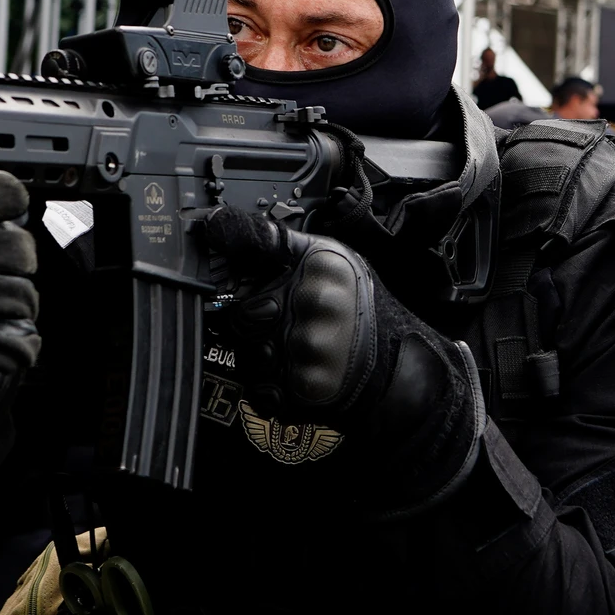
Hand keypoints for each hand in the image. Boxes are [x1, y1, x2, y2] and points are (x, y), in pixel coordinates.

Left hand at [205, 206, 484, 516]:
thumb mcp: (325, 263)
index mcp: (324, 263)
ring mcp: (314, 347)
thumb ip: (270, 244)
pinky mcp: (309, 389)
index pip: (257, 244)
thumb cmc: (355, 312)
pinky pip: (261, 390)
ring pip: (249, 355)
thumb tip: (214, 223)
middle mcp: (319, 301)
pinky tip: (298, 378)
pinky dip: (273, 390)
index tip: (218, 242)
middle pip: (241, 315)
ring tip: (298, 353)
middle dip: (252, 326)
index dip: (232, 245)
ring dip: (263, 360)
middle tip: (282, 325)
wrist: (399, 371)